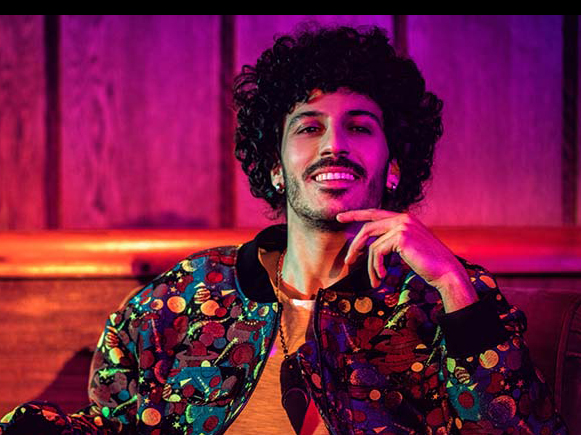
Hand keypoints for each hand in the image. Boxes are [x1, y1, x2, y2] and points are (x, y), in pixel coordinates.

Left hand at [337, 209, 476, 309]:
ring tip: (373, 279)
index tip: (340, 217)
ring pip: (371, 244)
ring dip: (369, 265)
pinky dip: (376, 267)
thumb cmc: (429, 264)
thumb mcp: (408, 248)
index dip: (355, 214)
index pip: (374, 213)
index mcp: (404, 218)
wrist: (446, 271)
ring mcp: (402, 225)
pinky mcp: (400, 236)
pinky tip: (381, 276)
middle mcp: (403, 218)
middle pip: (367, 227)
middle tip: (347, 260)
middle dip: (355, 245)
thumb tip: (371, 246)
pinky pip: (377, 252)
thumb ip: (392, 241)